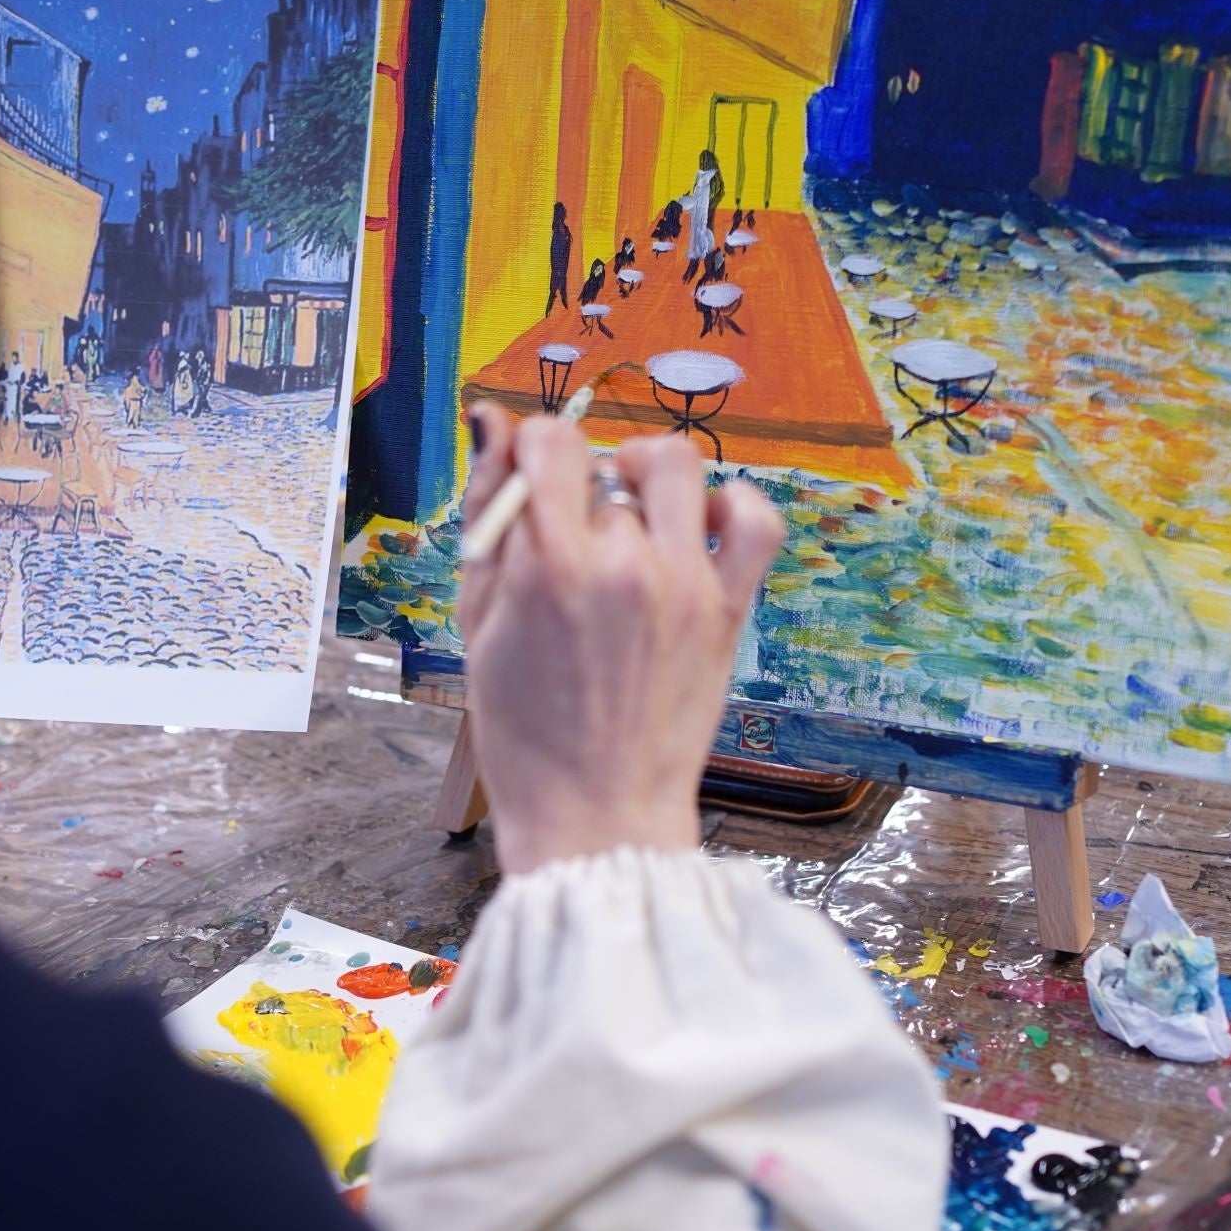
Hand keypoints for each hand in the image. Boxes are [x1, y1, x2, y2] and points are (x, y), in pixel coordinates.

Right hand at [458, 410, 784, 875]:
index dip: (534, 449)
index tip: (534, 482)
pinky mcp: (727, 609)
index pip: (550, 442)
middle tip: (573, 542)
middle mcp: (621, 564)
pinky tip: (697, 525)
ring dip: (646, 479)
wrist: (597, 812)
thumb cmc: (524, 731)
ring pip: (673, 470)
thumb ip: (488, 516)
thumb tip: (491, 418)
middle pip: (603, 467)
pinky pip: (753, 518)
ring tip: (632, 519)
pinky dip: (730, 503)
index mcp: (547, 568)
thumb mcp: (477, 623)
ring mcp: (683, 584)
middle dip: (581, 493)